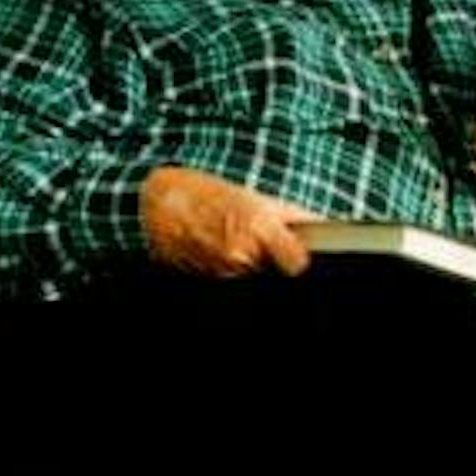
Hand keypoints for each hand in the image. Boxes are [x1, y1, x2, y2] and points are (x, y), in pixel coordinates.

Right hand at [140, 166, 317, 275]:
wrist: (156, 206)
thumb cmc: (203, 194)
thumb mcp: (251, 195)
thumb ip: (289, 215)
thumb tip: (320, 227)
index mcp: (258, 228)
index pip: (297, 263)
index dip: (299, 258)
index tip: (296, 253)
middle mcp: (243, 254)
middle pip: (274, 270)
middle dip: (270, 257)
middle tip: (255, 236)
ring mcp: (223, 272)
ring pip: (252, 276)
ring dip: (249, 262)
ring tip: (229, 237)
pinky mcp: (207, 281)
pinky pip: (230, 280)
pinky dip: (229, 268)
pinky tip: (215, 247)